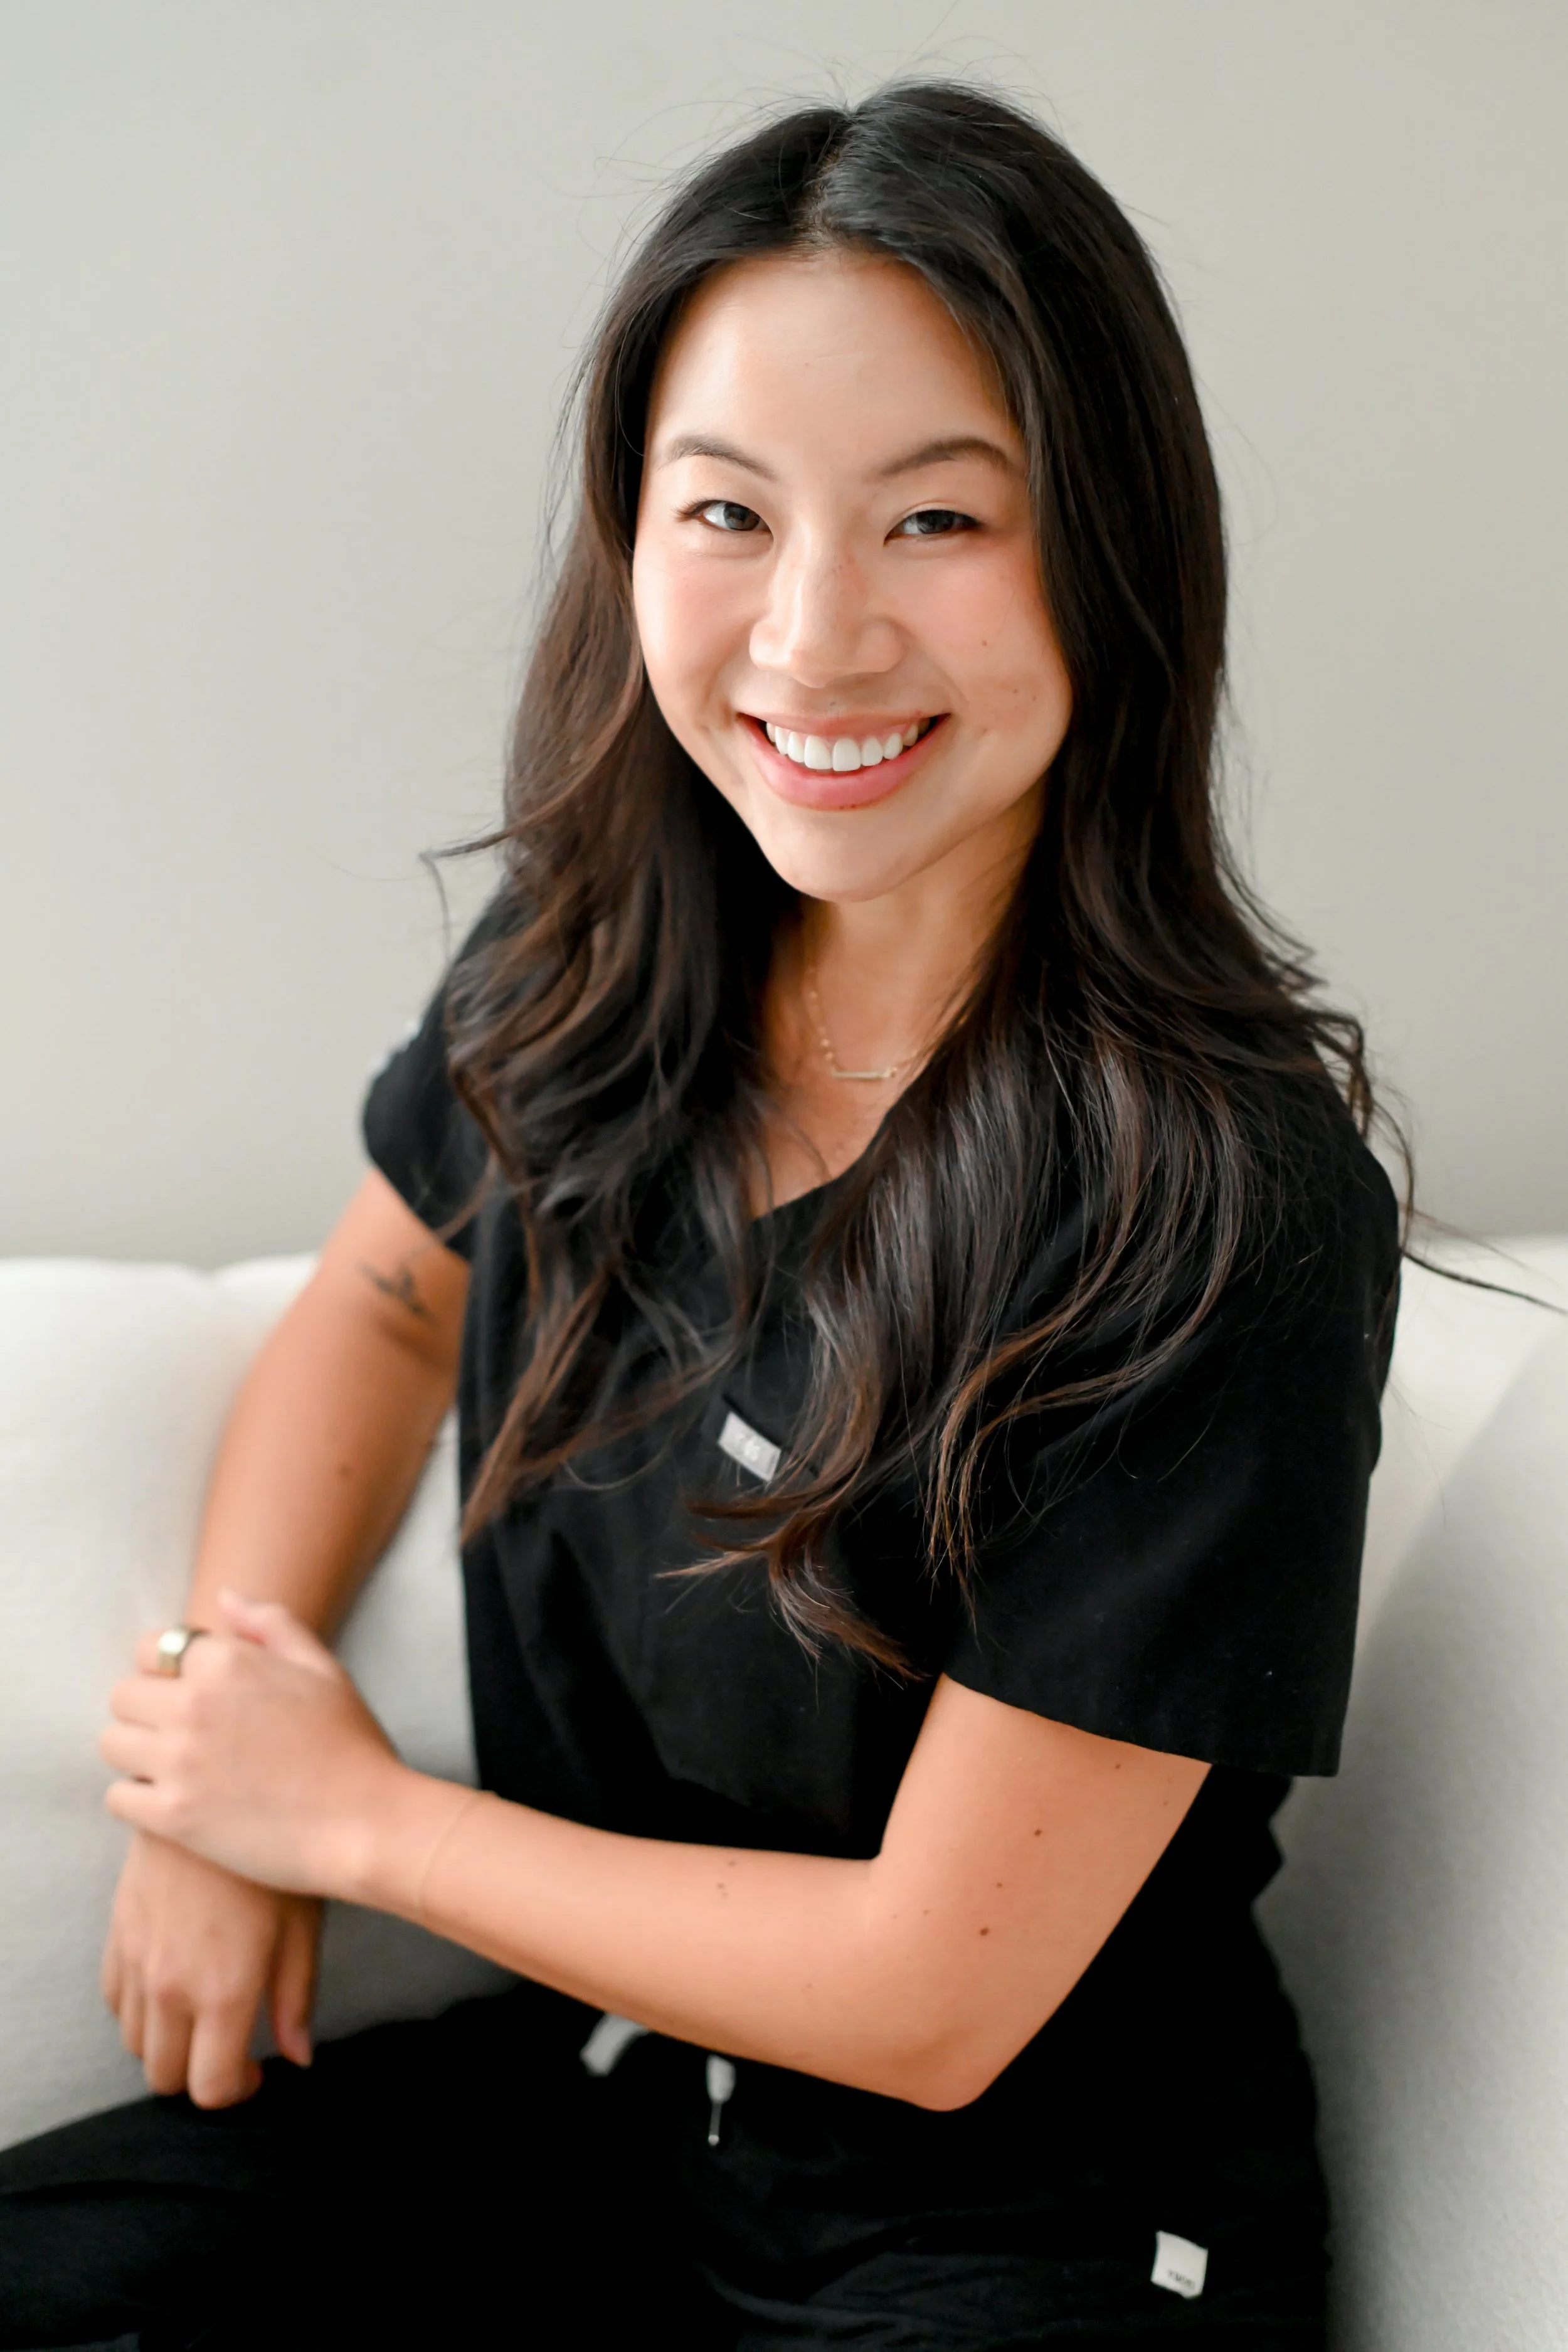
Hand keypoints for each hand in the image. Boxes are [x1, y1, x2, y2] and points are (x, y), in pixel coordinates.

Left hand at [100, 1591, 407, 1895]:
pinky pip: (117, 1797)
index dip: (166, 1669)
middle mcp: (194, 1705)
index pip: (149, 1648)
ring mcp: (179, 1761)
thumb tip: (223, 1598)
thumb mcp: (323, 1668)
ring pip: (113, 1743)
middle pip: (123, 1695)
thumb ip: (271, 1623)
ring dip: (137, 1754)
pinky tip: (175, 1801)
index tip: (188, 1692)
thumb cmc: (350, 1745)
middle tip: (183, 1734)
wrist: (366, 1824)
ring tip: (175, 1767)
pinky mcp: (173, 1816)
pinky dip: (138, 1800)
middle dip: (147, 1711)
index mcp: (228, 1662)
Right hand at [101, 1832, 320, 2105]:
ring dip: (166, 2041)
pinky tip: (173, 1980)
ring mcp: (139, 1958)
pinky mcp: (119, 1930)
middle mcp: (172, 1984)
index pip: (212, 2086)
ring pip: (134, 2041)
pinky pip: (115, 1998)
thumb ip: (295, 1998)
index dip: (237, 2090)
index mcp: (224, 1991)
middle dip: (197, 2073)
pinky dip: (139, 2006)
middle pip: (164, 2075)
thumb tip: (298, 2056)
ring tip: (203, 2012)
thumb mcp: (301, 1925)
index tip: (256, 2069)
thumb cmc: (278, 1853)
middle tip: (229, 2045)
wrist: (222, 1787)